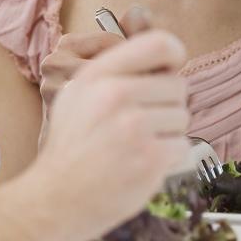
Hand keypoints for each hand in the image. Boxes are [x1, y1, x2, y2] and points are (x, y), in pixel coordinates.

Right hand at [29, 29, 190, 233]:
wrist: (57, 197)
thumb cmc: (72, 145)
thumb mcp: (78, 94)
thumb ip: (115, 71)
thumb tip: (164, 58)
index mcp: (99, 75)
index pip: (159, 43)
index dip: (174, 55)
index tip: (170, 70)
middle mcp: (115, 94)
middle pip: (178, 85)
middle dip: (167, 104)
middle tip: (142, 123)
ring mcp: (133, 127)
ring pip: (182, 117)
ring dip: (168, 133)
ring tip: (137, 146)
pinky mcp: (150, 158)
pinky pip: (183, 146)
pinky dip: (169, 158)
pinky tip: (142, 163)